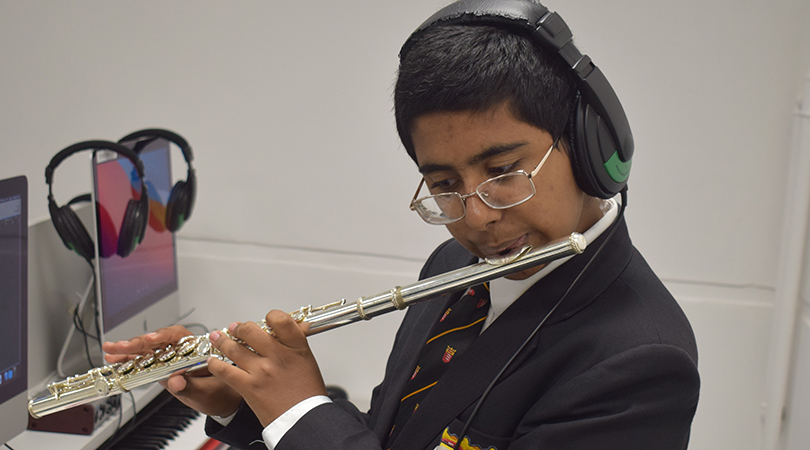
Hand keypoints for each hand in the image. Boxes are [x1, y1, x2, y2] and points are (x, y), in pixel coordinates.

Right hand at [102, 325, 242, 416]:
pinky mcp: (163, 367)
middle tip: (120, 347)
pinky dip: (130, 360)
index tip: (150, 340)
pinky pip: (145, 360)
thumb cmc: (220, 391)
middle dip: (137, 343)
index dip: (162, 336)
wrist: (223, 399)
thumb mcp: (208, 392)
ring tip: (110, 351)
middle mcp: (182, 350)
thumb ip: (191, 386)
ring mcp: (171, 358)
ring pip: (148, 349)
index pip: (178, 336)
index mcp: (197, 349)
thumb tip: (175, 381)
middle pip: (158, 340)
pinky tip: (116, 360)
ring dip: (129, 350)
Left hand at [207, 310, 327, 426]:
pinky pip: (225, 370)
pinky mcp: (248, 386)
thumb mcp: (307, 361)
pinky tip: (213, 361)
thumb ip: (296, 343)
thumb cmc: (307, 394)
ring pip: (234, 347)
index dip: (269, 317)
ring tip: (218, 338)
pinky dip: (216, 364)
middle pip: (251, 330)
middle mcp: (277, 356)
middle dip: (240, 328)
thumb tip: (295, 326)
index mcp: (295, 347)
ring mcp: (261, 370)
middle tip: (236, 328)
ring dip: (222, 341)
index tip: (264, 321)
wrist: (303, 420)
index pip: (279, 319)